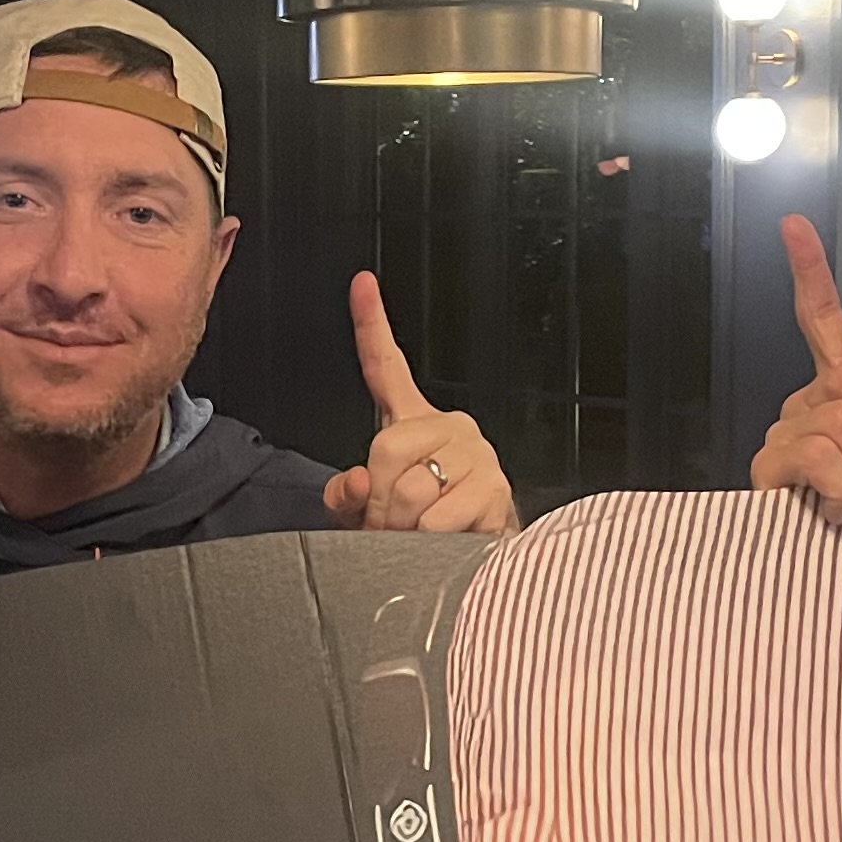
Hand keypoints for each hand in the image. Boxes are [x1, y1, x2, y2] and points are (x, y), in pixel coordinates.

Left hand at [322, 272, 516, 532]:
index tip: (362, 284)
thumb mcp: (368, 510)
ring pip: (412, 488)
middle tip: (386, 523)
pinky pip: (439, 516)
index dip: (371, 323)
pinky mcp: (495, 488)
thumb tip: (356, 482)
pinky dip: (427, 538)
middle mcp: (451, 427)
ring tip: (413, 534)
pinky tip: (441, 538)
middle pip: (386, 449)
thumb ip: (346, 495)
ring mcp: (477, 454)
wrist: (476, 557)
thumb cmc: (420, 527)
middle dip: (377, 500)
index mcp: (414, 423)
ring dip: (401, 525)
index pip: (386, 365)